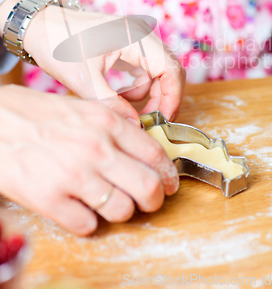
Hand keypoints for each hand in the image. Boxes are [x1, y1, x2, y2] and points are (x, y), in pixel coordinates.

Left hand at [0, 0, 185, 120]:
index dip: (172, 96)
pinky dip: (139, 85)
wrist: (40, 26)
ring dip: (151, 93)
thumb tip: (134, 125)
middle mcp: (141, 35)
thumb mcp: (83, 80)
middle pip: (170, 69)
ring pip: (159, 70)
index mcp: (135, 38)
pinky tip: (120, 94)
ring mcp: (136, 38)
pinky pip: (146, 68)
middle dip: (164, 97)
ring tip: (129, 108)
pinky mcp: (128, 45)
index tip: (162, 120)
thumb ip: (111, 103)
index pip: (171, 68)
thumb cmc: (58, 44)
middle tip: (150, 121)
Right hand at [0, 85, 178, 235]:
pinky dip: (89, 221)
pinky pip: (87, 225)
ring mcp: (74, 176)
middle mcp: (96, 149)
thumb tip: (145, 146)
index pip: (155, 154)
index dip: (169, 174)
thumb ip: (116, 125)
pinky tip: (81, 208)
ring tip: (111, 203)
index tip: (170, 184)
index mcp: (107, 123)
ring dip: (121, 211)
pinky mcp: (50, 200)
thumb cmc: (40, 115)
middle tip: (150, 201)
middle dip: (155, 200)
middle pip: (148, 187)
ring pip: (122, 210)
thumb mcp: (85, 108)